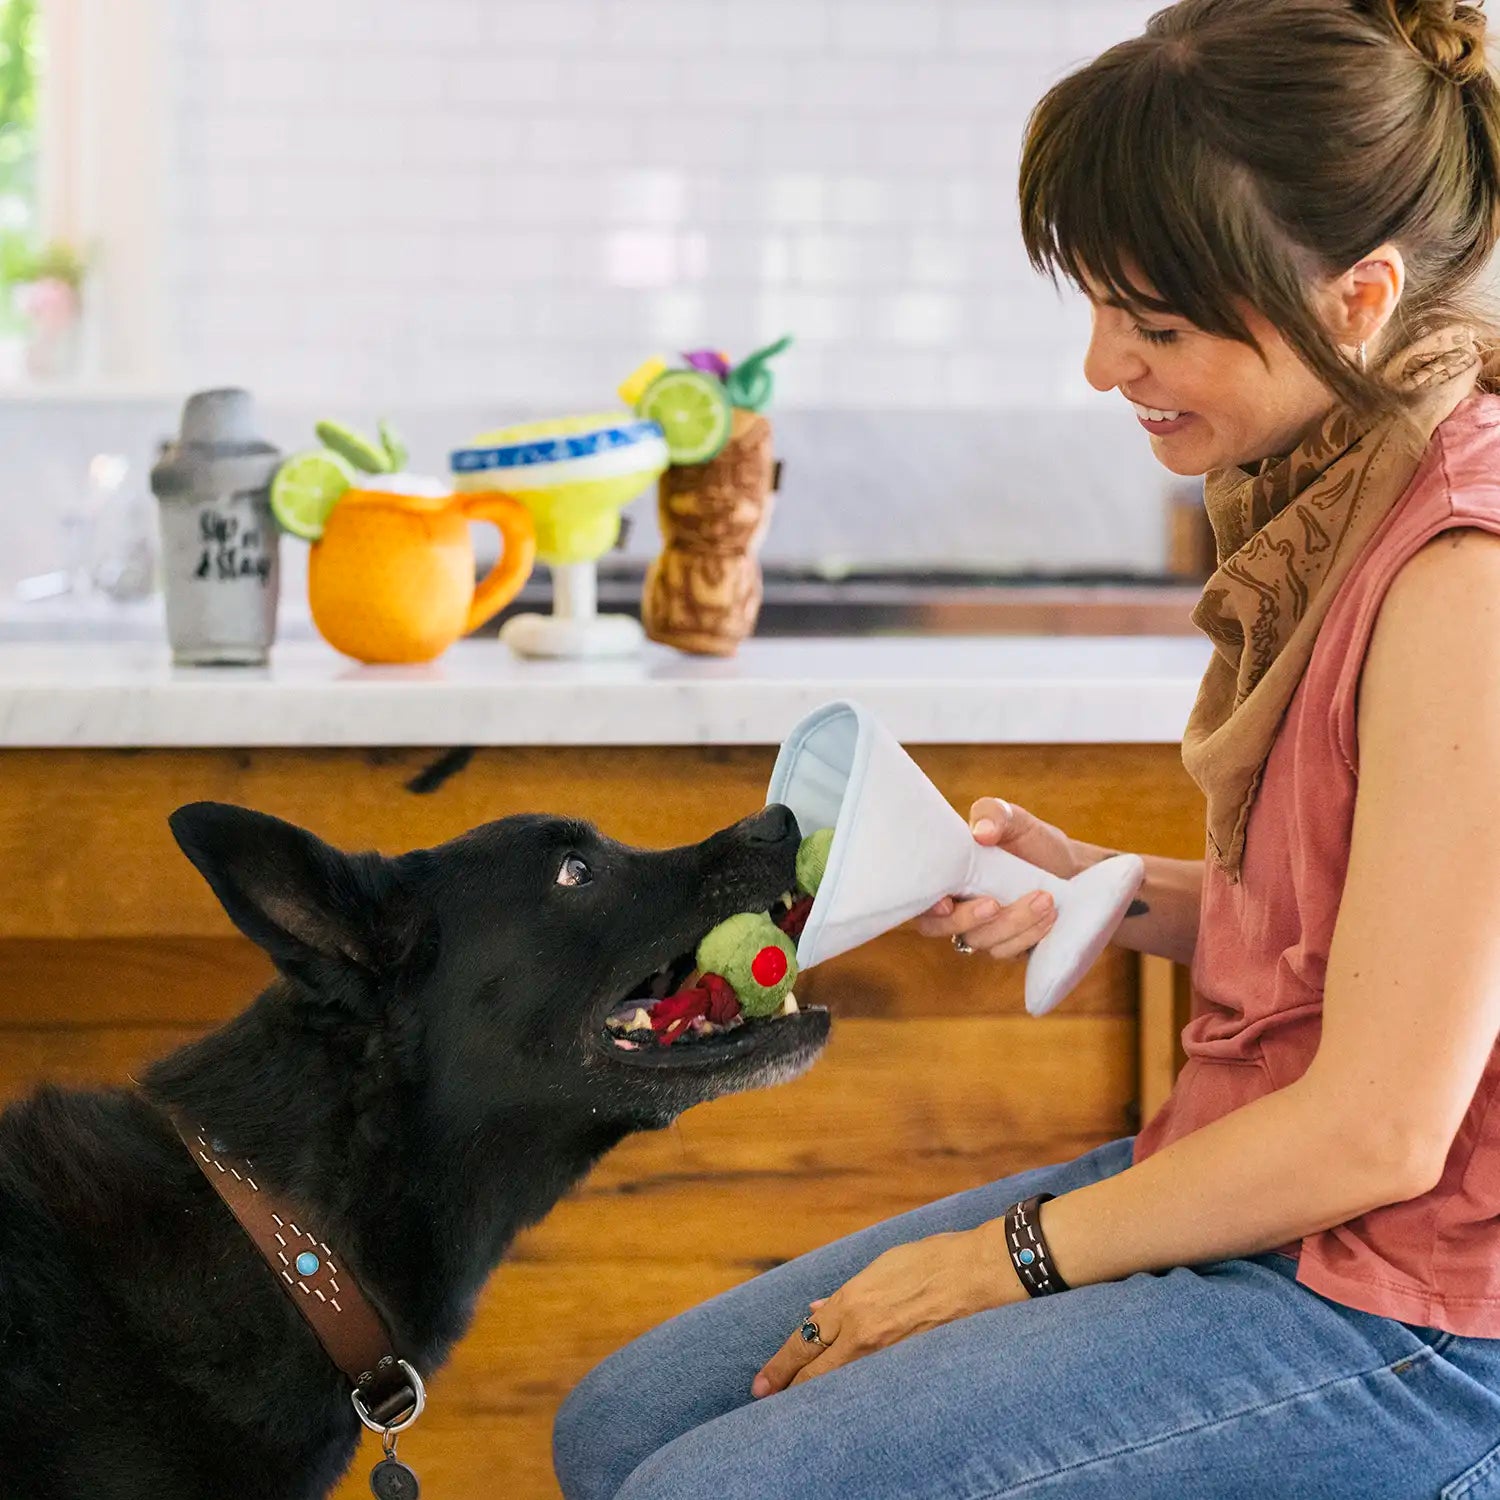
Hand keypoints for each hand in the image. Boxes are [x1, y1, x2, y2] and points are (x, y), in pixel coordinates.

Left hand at [752, 1224, 1020, 1396]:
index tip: (761, 1383)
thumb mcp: (880, 1266)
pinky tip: (846, 1402)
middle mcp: (862, 1331)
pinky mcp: (910, 1366)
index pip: (803, 1340)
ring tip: (799, 1406)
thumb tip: (818, 1307)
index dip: (779, 1365)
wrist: (978, 1273)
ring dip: (819, 1395)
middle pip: (814, 1372)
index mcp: (851, 1301)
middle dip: (788, 1388)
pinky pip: (873, 1384)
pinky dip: (855, 1393)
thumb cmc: (931, 1260)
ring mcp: (887, 1353)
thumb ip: (846, 1292)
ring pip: (841, 1384)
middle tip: (768, 1401)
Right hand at [914, 797, 1074, 958]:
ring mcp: (980, 930)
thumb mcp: (1015, 819)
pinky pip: (1005, 951)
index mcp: (946, 875)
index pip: (917, 897)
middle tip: (994, 904)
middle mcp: (955, 905)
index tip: (945, 902)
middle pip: (937, 928)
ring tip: (1044, 900)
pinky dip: (1027, 935)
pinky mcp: (1005, 945)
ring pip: (979, 941)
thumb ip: (994, 815)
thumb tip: (981, 832)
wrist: (1073, 869)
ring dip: (1011, 924)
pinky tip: (1049, 916)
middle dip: (966, 920)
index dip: (924, 905)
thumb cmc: (1033, 841)